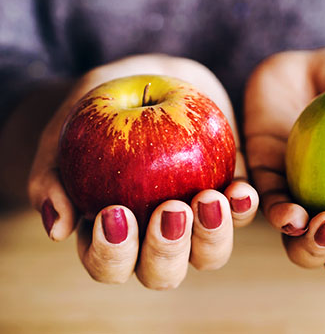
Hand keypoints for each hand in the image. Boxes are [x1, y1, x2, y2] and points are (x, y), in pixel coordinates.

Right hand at [28, 54, 258, 288]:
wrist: (150, 79)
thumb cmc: (101, 107)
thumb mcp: (69, 126)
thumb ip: (53, 174)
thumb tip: (56, 229)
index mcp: (113, 234)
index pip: (108, 264)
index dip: (112, 253)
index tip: (115, 213)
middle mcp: (156, 238)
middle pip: (163, 272)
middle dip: (166, 250)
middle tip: (170, 210)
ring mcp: (196, 223)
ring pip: (208, 254)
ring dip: (211, 235)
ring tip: (209, 198)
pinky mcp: (229, 199)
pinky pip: (242, 215)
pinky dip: (244, 208)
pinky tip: (241, 190)